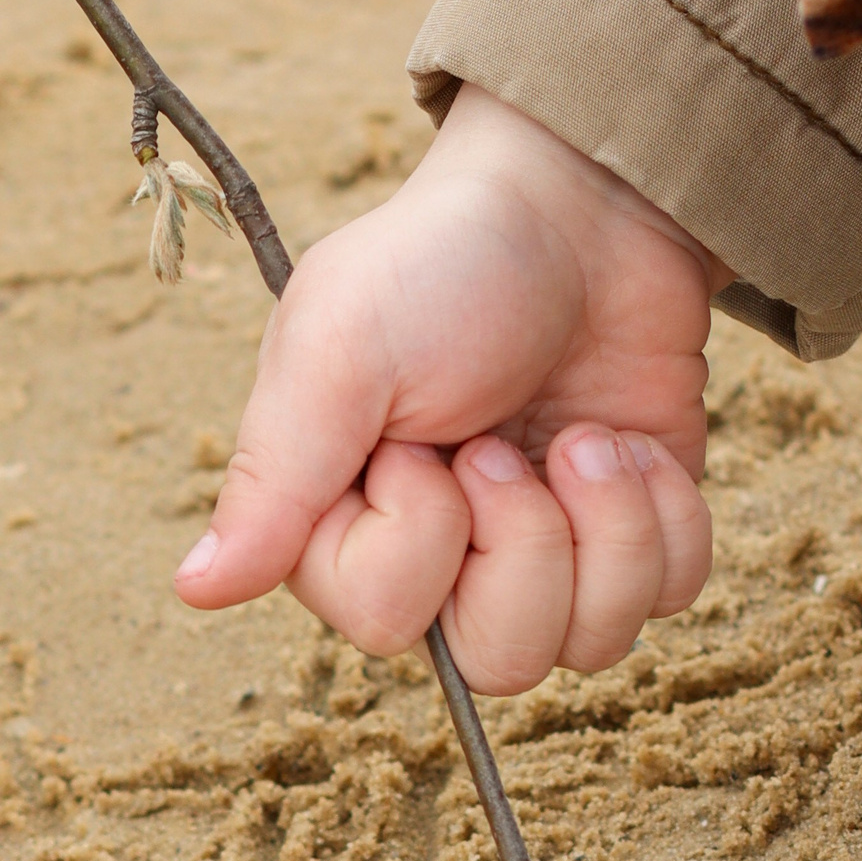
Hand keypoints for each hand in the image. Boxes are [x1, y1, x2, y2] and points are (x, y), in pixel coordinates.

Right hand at [172, 86, 726, 693]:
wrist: (586, 200)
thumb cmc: (444, 262)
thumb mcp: (339, 353)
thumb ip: (272, 482)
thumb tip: (193, 588)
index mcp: (344, 525)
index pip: (388, 622)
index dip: (424, 535)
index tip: (422, 440)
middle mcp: (442, 559)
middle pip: (500, 660)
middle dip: (527, 544)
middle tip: (502, 440)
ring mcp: (544, 552)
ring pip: (591, 645)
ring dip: (604, 525)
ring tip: (578, 438)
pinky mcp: (630, 532)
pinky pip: (667, 596)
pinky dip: (663, 516)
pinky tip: (625, 444)